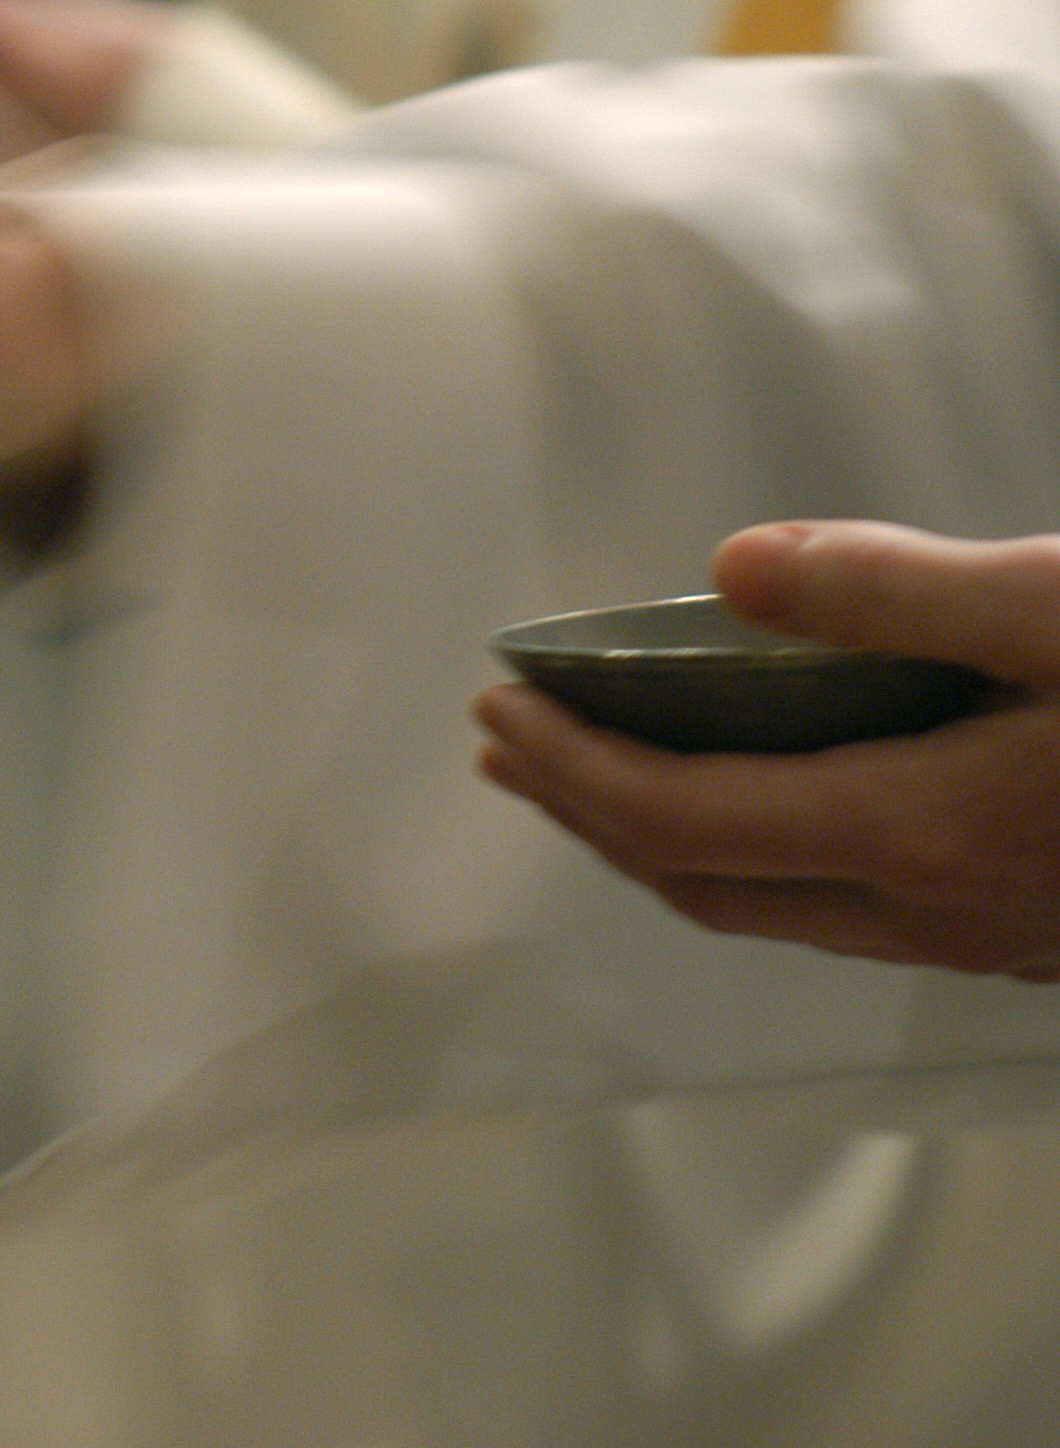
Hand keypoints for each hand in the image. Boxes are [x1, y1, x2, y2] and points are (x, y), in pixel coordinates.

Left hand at [476, 521, 1059, 979]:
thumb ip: (895, 590)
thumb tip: (734, 572)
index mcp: (919, 829)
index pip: (681, 818)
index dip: (573, 764)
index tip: (500, 704)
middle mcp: (931, 909)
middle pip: (701, 880)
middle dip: (583, 807)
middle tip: (505, 745)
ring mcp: (979, 937)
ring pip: (770, 908)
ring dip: (661, 840)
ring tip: (591, 774)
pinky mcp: (1022, 936)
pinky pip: (838, 911)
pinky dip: (750, 856)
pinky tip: (753, 806)